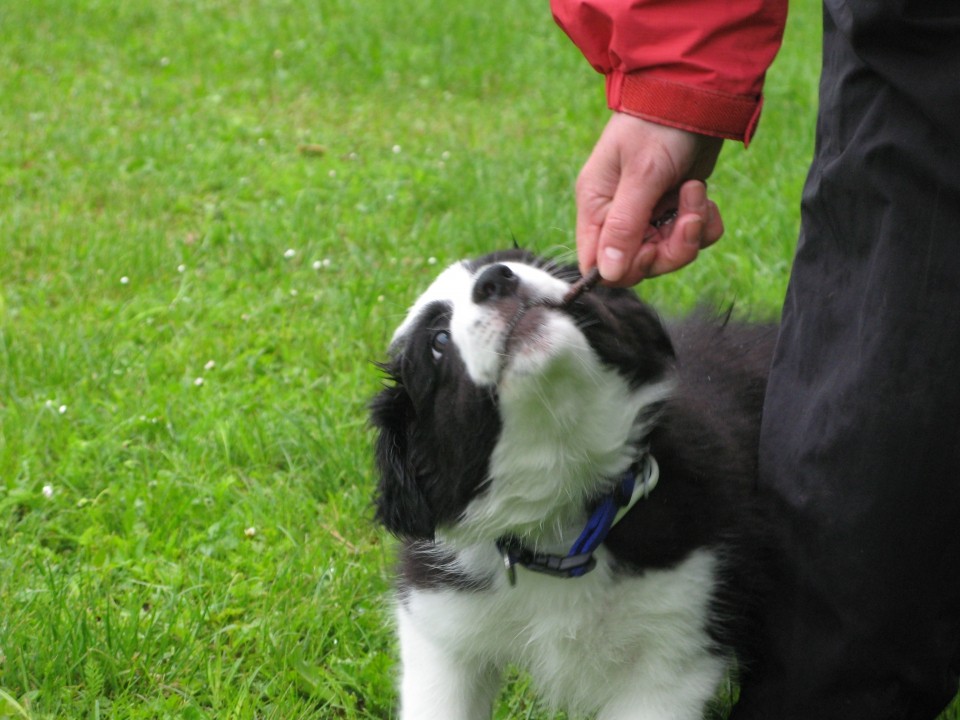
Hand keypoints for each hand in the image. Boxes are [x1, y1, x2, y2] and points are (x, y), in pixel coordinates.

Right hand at [575, 112, 725, 285]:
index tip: (651, 249)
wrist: (697, 93)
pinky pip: (690, 237)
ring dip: (691, 231)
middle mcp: (618, 213)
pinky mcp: (674, 208)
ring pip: (668, 253)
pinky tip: (703, 196)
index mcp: (597, 205)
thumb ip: (624, 226)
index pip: (597, 261)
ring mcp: (648, 212)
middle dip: (671, 248)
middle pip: (638, 263)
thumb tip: (605, 274)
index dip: (626, 266)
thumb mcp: (642, 175)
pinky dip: (703, 223)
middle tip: (688, 217)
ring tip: (696, 194)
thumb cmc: (659, 125)